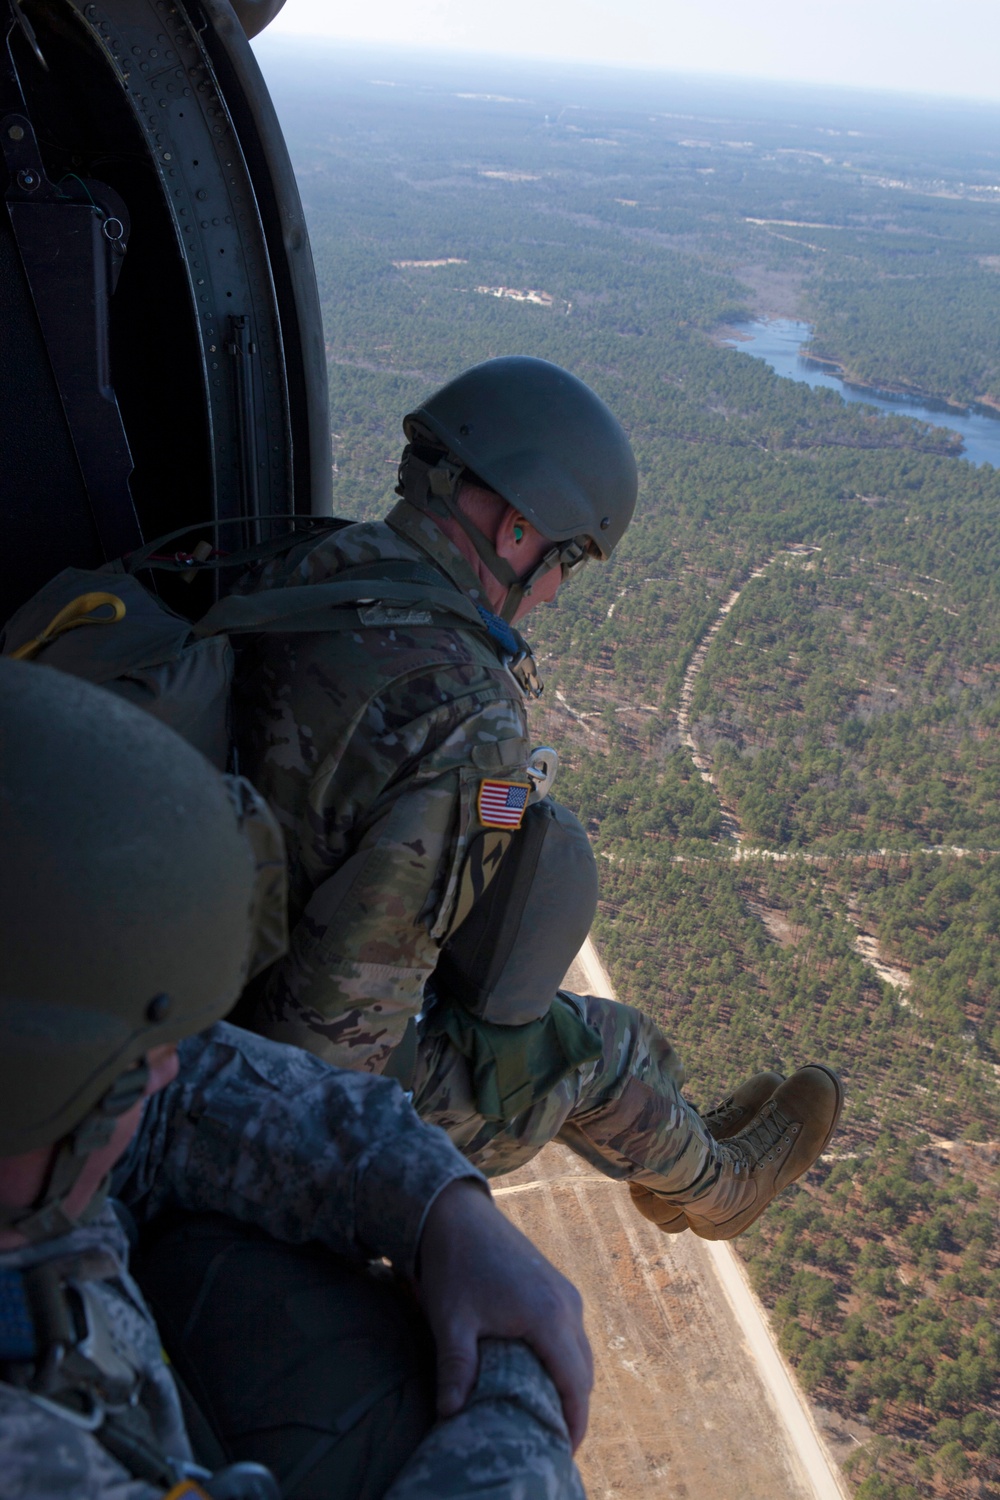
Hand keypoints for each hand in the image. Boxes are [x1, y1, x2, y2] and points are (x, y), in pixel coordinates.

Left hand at [414, 1177, 592, 1448]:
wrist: (458, 1213)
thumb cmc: (455, 1265)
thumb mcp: (452, 1321)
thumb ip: (456, 1370)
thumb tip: (449, 1417)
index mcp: (548, 1316)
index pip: (575, 1383)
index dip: (573, 1422)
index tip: (561, 1452)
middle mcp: (567, 1305)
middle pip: (584, 1371)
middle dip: (574, 1409)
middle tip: (551, 1442)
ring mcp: (565, 1292)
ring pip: (581, 1352)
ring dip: (571, 1384)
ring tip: (547, 1415)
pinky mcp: (556, 1285)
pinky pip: (572, 1333)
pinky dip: (566, 1360)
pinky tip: (542, 1375)